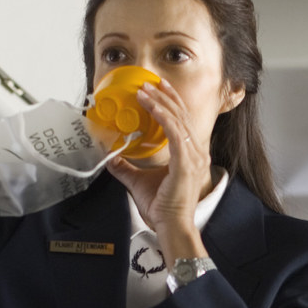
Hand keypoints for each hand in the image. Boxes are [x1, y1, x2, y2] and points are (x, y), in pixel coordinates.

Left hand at [108, 80, 211, 263]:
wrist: (171, 225)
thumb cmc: (162, 208)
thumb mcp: (138, 181)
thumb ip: (126, 168)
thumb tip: (112, 157)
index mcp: (190, 154)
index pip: (182, 120)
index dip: (170, 102)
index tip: (157, 88)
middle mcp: (196, 151)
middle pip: (181, 114)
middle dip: (164, 95)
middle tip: (149, 81)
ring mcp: (193, 156)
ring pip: (177, 118)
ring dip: (160, 101)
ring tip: (145, 89)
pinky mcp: (186, 161)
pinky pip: (175, 131)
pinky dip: (162, 115)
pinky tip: (150, 105)